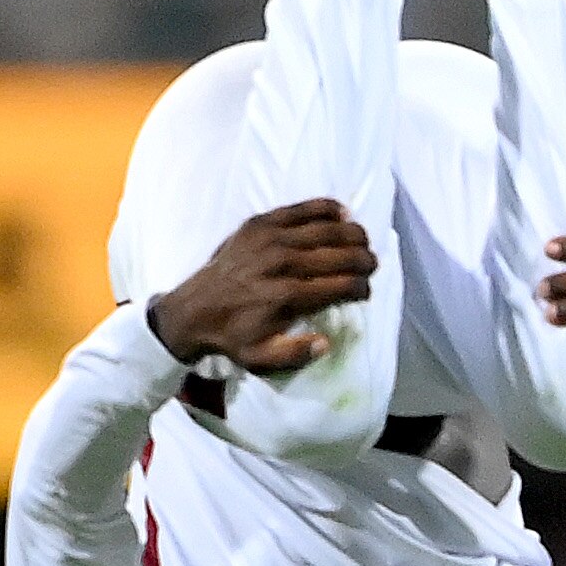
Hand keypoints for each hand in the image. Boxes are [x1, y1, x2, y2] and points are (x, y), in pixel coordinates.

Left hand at [148, 200, 377, 376]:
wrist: (193, 309)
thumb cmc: (232, 335)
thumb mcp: (261, 358)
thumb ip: (295, 353)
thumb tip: (326, 343)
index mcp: (287, 296)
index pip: (340, 285)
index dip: (360, 288)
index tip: (365, 292)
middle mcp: (282, 263)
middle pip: (338, 253)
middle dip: (363, 259)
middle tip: (372, 264)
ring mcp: (271, 238)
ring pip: (325, 228)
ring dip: (352, 233)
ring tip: (363, 240)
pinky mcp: (260, 223)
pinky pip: (300, 209)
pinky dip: (325, 208)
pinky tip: (342, 213)